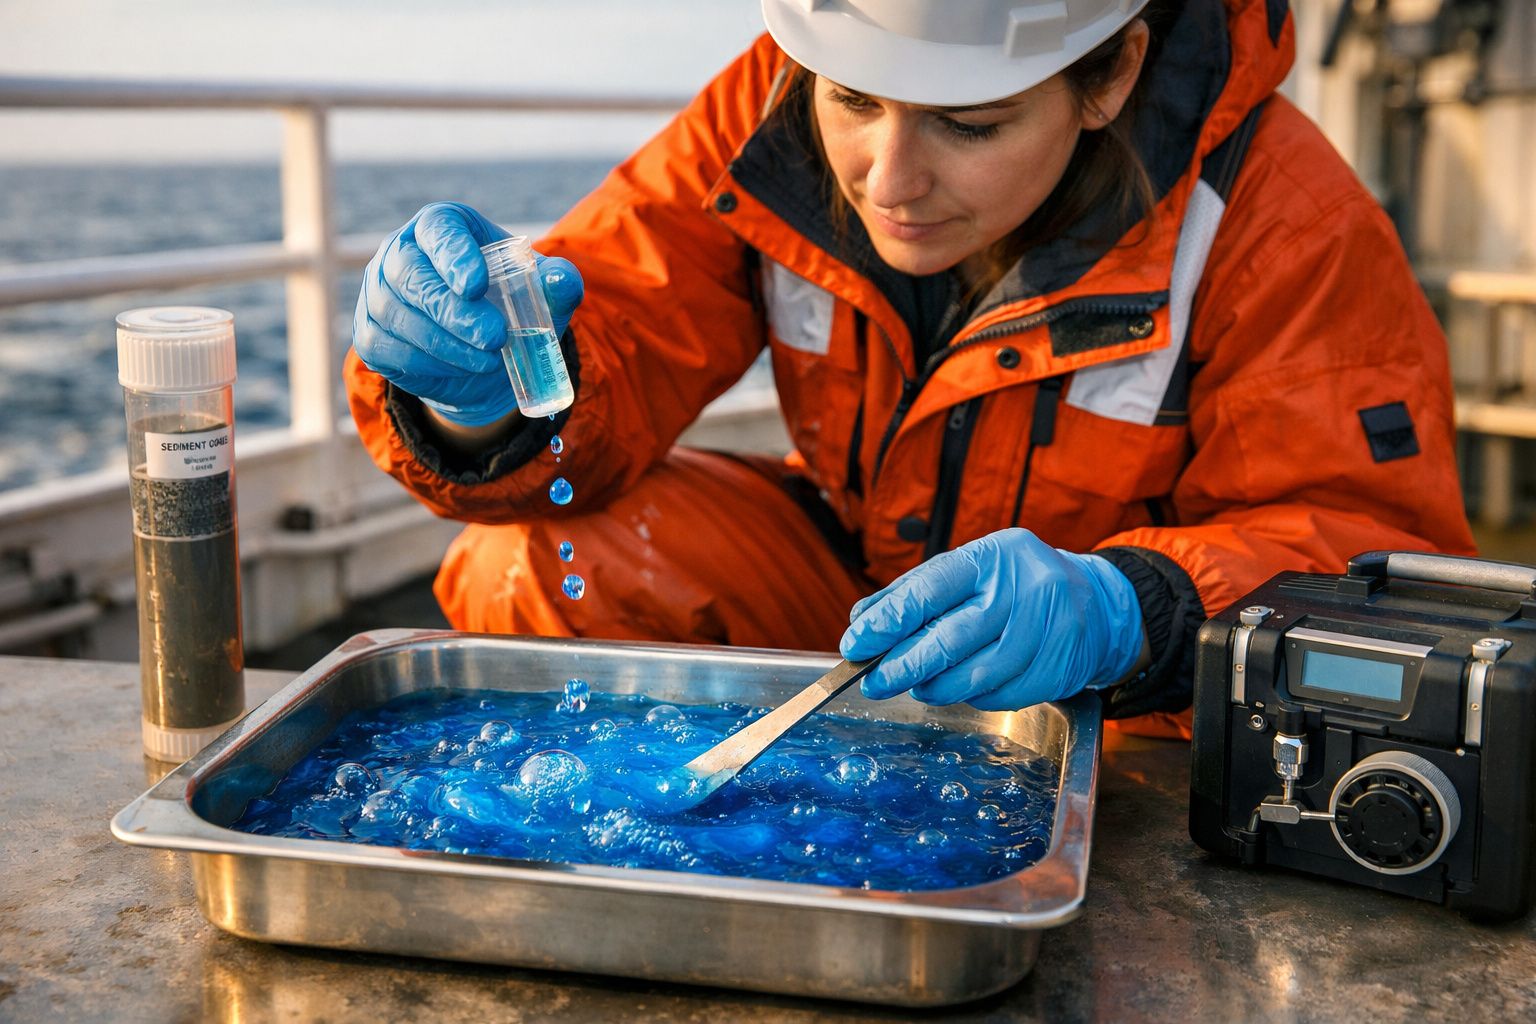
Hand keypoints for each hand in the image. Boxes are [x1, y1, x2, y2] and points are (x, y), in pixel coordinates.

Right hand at [352, 201, 583, 425]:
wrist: (484, 354)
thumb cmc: (512, 307)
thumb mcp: (542, 295)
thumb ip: (558, 284)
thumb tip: (563, 280)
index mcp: (442, 226)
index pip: (439, 229)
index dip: (453, 255)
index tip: (476, 285)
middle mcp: (401, 251)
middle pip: (409, 273)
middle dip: (452, 309)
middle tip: (494, 337)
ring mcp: (378, 292)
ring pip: (396, 314)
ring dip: (444, 342)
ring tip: (488, 360)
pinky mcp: (370, 332)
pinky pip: (387, 347)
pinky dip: (426, 362)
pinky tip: (461, 368)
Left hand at [839, 528, 1143, 710]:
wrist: (1095, 604)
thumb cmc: (1015, 585)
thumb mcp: (969, 571)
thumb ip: (914, 591)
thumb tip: (862, 620)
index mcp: (993, 556)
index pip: (930, 588)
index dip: (888, 620)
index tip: (854, 644)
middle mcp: (1023, 589)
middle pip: (950, 638)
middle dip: (902, 665)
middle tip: (872, 681)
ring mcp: (1045, 631)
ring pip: (975, 675)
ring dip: (934, 687)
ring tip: (914, 686)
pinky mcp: (1057, 668)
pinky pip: (1000, 695)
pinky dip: (970, 696)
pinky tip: (959, 687)